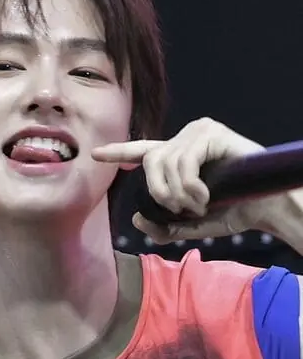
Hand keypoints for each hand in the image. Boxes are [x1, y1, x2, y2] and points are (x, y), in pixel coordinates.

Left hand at [92, 117, 265, 243]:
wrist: (264, 208)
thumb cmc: (232, 212)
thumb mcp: (189, 226)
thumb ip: (162, 226)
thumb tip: (137, 218)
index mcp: (177, 157)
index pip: (141, 151)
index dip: (118, 152)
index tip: (95, 154)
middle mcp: (184, 139)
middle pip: (149, 162)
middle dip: (159, 192)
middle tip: (183, 209)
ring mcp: (198, 132)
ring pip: (165, 164)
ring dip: (179, 194)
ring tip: (201, 203)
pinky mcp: (211, 132)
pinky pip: (183, 162)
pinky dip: (191, 186)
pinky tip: (206, 195)